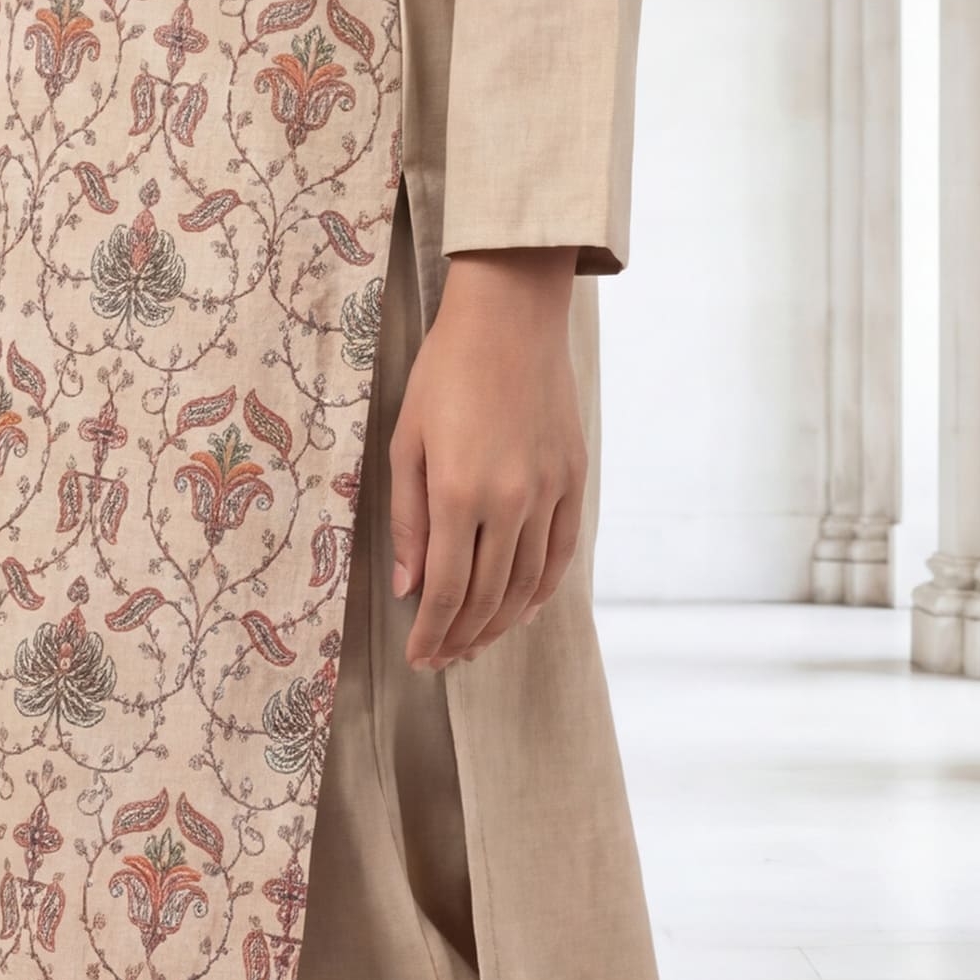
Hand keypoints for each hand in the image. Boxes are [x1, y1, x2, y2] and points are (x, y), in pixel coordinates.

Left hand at [388, 248, 584, 669]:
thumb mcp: (407, 442)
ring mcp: (548, 493)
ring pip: (526, 584)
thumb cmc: (446, 373)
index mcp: (458, 494)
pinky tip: (523, 609)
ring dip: (499, 624)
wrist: (510, 319)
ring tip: (475, 644)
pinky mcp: (573, 479)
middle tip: (441, 660)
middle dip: (461, 638)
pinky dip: (542, 589)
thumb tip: (408, 588)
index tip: (418, 657)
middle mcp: (508, 502)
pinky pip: (560, 552)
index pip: (445, 590)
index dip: (431, 633)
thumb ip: (408, 520)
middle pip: (486, 596)